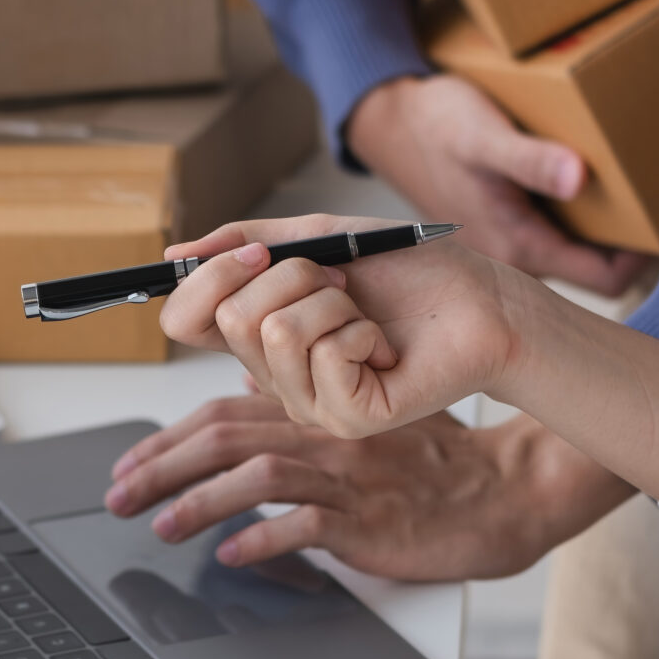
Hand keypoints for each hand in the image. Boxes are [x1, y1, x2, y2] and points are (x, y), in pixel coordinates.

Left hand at [104, 398, 632, 580]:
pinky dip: (263, 540)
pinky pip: (306, 526)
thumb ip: (302, 396)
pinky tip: (231, 556)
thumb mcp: (361, 416)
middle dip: (161, 466)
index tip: (128, 462)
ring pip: (258, 475)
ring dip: (198, 502)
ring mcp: (347, 476)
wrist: (499, 491)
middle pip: (225, 439)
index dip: (167, 435)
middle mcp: (324, 434)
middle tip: (118, 496)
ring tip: (159, 527)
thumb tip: (245, 377)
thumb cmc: (430, 458)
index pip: (223, 412)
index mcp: (315, 409)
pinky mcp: (370, 520)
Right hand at [158, 214, 536, 438]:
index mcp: (261, 336)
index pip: (184, 320)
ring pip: (276, 332)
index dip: (209, 278)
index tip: (262, 252)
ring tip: (368, 315)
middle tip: (343, 283)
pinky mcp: (347, 419)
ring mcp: (309, 403)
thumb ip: (244, 242)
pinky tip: (388, 345)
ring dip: (333, 301)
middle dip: (292, 276)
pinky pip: (323, 355)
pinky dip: (362, 329)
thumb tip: (176, 254)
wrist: (482, 300)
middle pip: (230, 318)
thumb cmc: (411, 271)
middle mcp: (276, 375)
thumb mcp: (318, 238)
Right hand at [347, 73, 649, 296]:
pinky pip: (554, 230)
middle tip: (657, 198)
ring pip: (574, 249)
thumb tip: (580, 178)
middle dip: (630, 242)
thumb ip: (530, 160)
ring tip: (630, 184)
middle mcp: (515, 254)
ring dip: (603, 225)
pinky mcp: (502, 221)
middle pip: (593, 269)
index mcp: (518, 246)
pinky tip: (582, 176)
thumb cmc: (433, 126)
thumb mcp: (483, 137)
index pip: (606, 280)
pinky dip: (577, 212)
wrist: (386, 121)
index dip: (643, 258)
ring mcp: (507, 240)